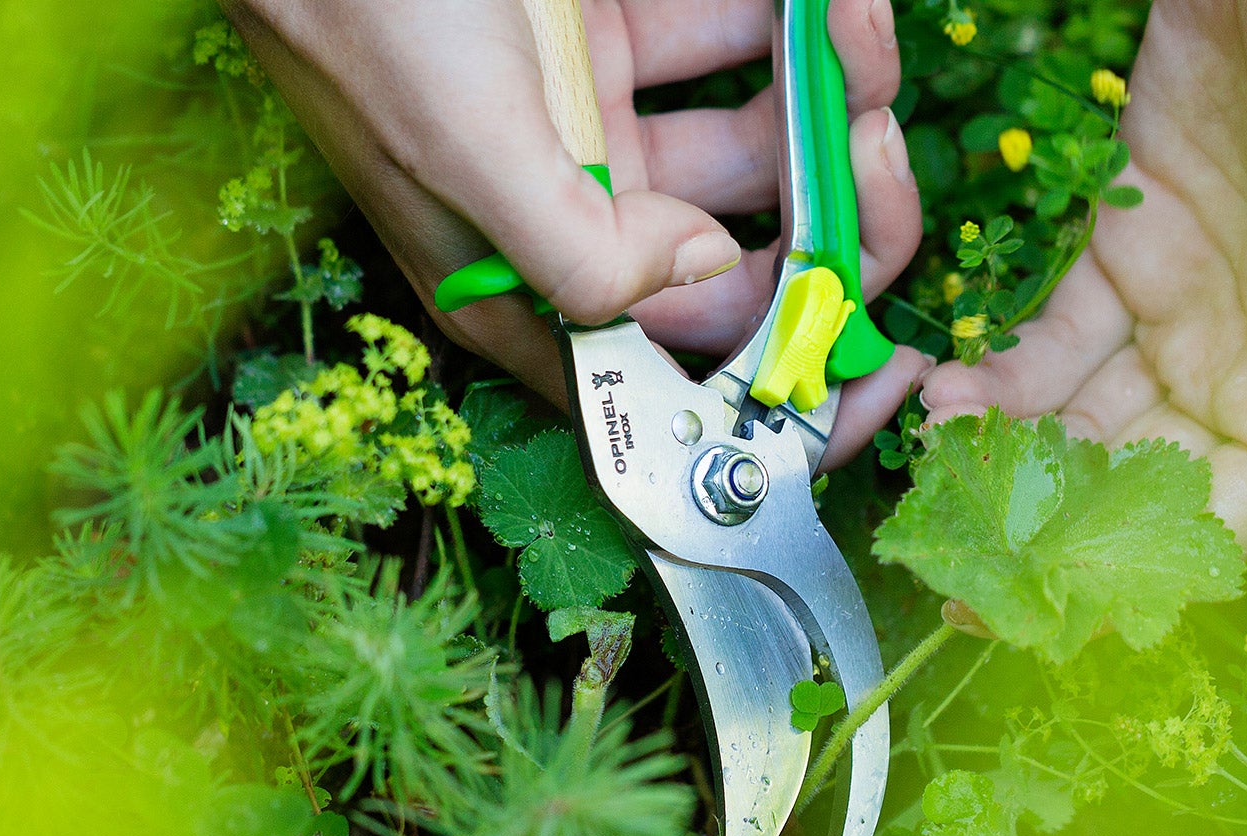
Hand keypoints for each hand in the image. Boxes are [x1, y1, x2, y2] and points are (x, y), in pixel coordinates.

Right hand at [223, 0, 927, 465]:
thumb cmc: (365, 18)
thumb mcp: (464, 153)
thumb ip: (582, 252)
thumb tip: (706, 275)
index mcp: (526, 290)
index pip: (670, 379)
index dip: (774, 386)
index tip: (881, 363)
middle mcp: (574, 223)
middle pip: (743, 262)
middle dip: (829, 209)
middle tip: (871, 135)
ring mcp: (602, 129)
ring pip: (758, 142)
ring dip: (826, 94)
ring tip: (849, 23)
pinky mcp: (613, 42)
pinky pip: (732, 41)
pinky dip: (787, 21)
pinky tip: (816, 0)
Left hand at [920, 1, 1246, 553]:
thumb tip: (1243, 486)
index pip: (1216, 520)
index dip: (1126, 578)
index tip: (1029, 609)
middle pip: (1131, 474)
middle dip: (1043, 515)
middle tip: (954, 542)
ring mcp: (1189, 296)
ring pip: (1080, 406)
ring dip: (1008, 447)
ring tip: (942, 456)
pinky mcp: (1132, 235)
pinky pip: (1054, 330)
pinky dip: (1001, 371)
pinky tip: (951, 394)